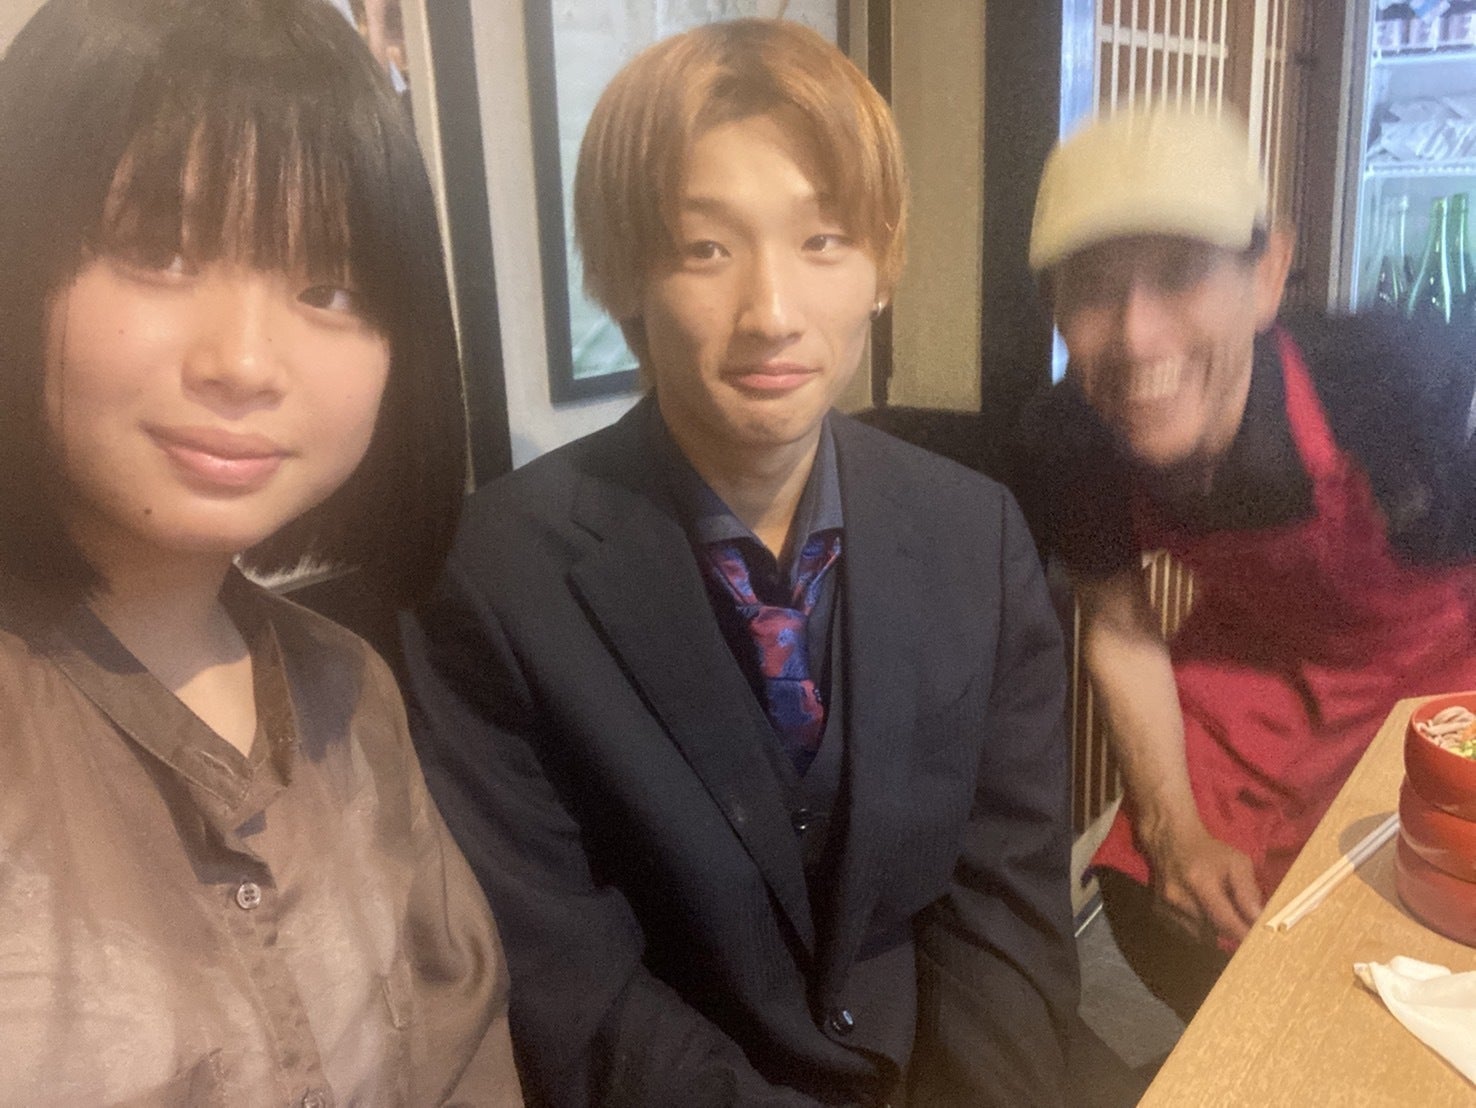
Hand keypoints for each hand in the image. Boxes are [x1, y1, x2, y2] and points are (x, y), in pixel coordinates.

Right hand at [1142, 817, 1262, 945]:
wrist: (1171, 841)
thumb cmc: (1210, 851)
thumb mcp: (1237, 862)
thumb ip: (1249, 891)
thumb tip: (1259, 920)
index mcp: (1200, 882)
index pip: (1225, 921)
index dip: (1244, 935)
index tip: (1261, 942)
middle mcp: (1179, 898)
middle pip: (1215, 931)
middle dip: (1233, 931)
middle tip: (1246, 926)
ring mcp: (1166, 907)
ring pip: (1201, 936)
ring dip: (1216, 931)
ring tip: (1222, 915)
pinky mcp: (1160, 913)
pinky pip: (1187, 933)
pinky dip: (1200, 929)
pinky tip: (1204, 914)